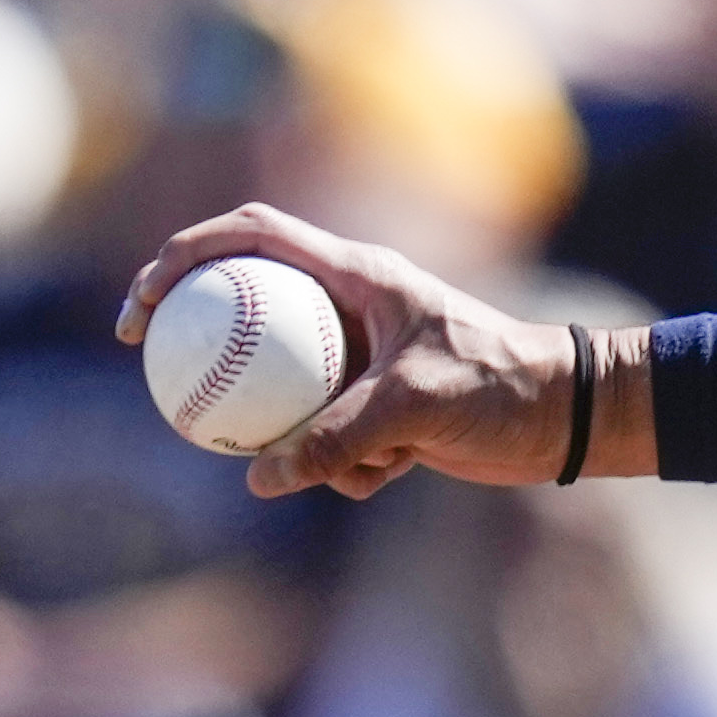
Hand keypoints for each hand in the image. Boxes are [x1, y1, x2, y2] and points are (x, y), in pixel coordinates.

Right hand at [125, 206, 617, 502]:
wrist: (568, 418)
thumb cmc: (503, 387)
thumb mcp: (415, 407)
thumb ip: (337, 438)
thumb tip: (263, 480)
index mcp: (355, 275)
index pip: (251, 236)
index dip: (186, 254)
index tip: (147, 299)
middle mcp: (352, 309)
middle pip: (252, 315)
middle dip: (209, 350)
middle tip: (164, 384)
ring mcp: (362, 359)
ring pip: (290, 395)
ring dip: (311, 440)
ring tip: (362, 460)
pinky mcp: (380, 407)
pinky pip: (332, 441)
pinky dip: (351, 469)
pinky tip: (398, 477)